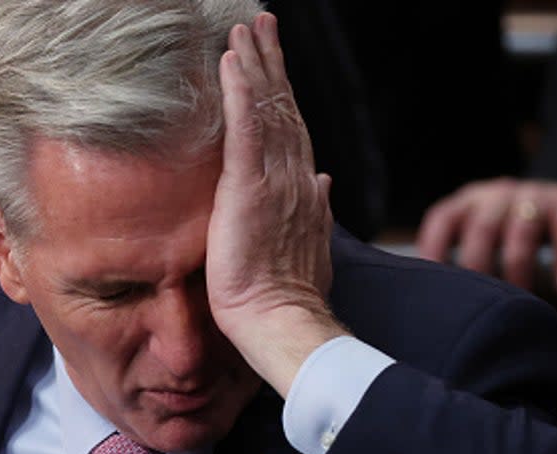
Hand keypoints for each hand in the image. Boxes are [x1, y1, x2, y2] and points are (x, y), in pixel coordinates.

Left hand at [206, 12, 345, 395]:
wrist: (281, 320)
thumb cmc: (287, 295)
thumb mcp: (308, 246)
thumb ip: (315, 209)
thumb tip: (323, 182)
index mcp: (304, 190)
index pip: (293, 129)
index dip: (283, 91)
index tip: (273, 61)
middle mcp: (295, 176)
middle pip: (283, 106)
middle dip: (271, 61)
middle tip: (260, 22)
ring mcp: (276, 178)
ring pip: (266, 108)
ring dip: (255, 63)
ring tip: (244, 28)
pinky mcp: (251, 186)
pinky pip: (246, 127)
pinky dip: (240, 91)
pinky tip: (232, 60)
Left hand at [417, 177, 556, 292]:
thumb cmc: (517, 242)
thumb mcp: (487, 245)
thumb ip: (466, 269)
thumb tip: (447, 316)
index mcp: (469, 204)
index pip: (442, 219)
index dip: (434, 249)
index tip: (433, 287)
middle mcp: (497, 195)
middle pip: (482, 227)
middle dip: (480, 268)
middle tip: (481, 304)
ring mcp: (534, 194)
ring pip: (522, 228)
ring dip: (519, 268)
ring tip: (523, 302)